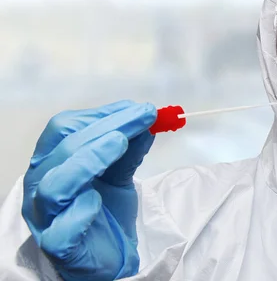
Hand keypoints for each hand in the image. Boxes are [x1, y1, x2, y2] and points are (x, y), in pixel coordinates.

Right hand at [22, 101, 156, 280]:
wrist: (110, 256)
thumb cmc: (106, 210)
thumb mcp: (121, 173)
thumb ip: (131, 149)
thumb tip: (149, 119)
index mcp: (50, 162)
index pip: (64, 127)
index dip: (102, 114)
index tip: (137, 108)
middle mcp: (39, 186)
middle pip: (65, 149)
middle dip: (108, 128)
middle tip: (144, 118)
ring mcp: (45, 217)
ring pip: (55, 185)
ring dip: (89, 160)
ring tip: (120, 144)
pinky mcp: (58, 246)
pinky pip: (63, 228)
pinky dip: (81, 210)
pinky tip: (98, 200)